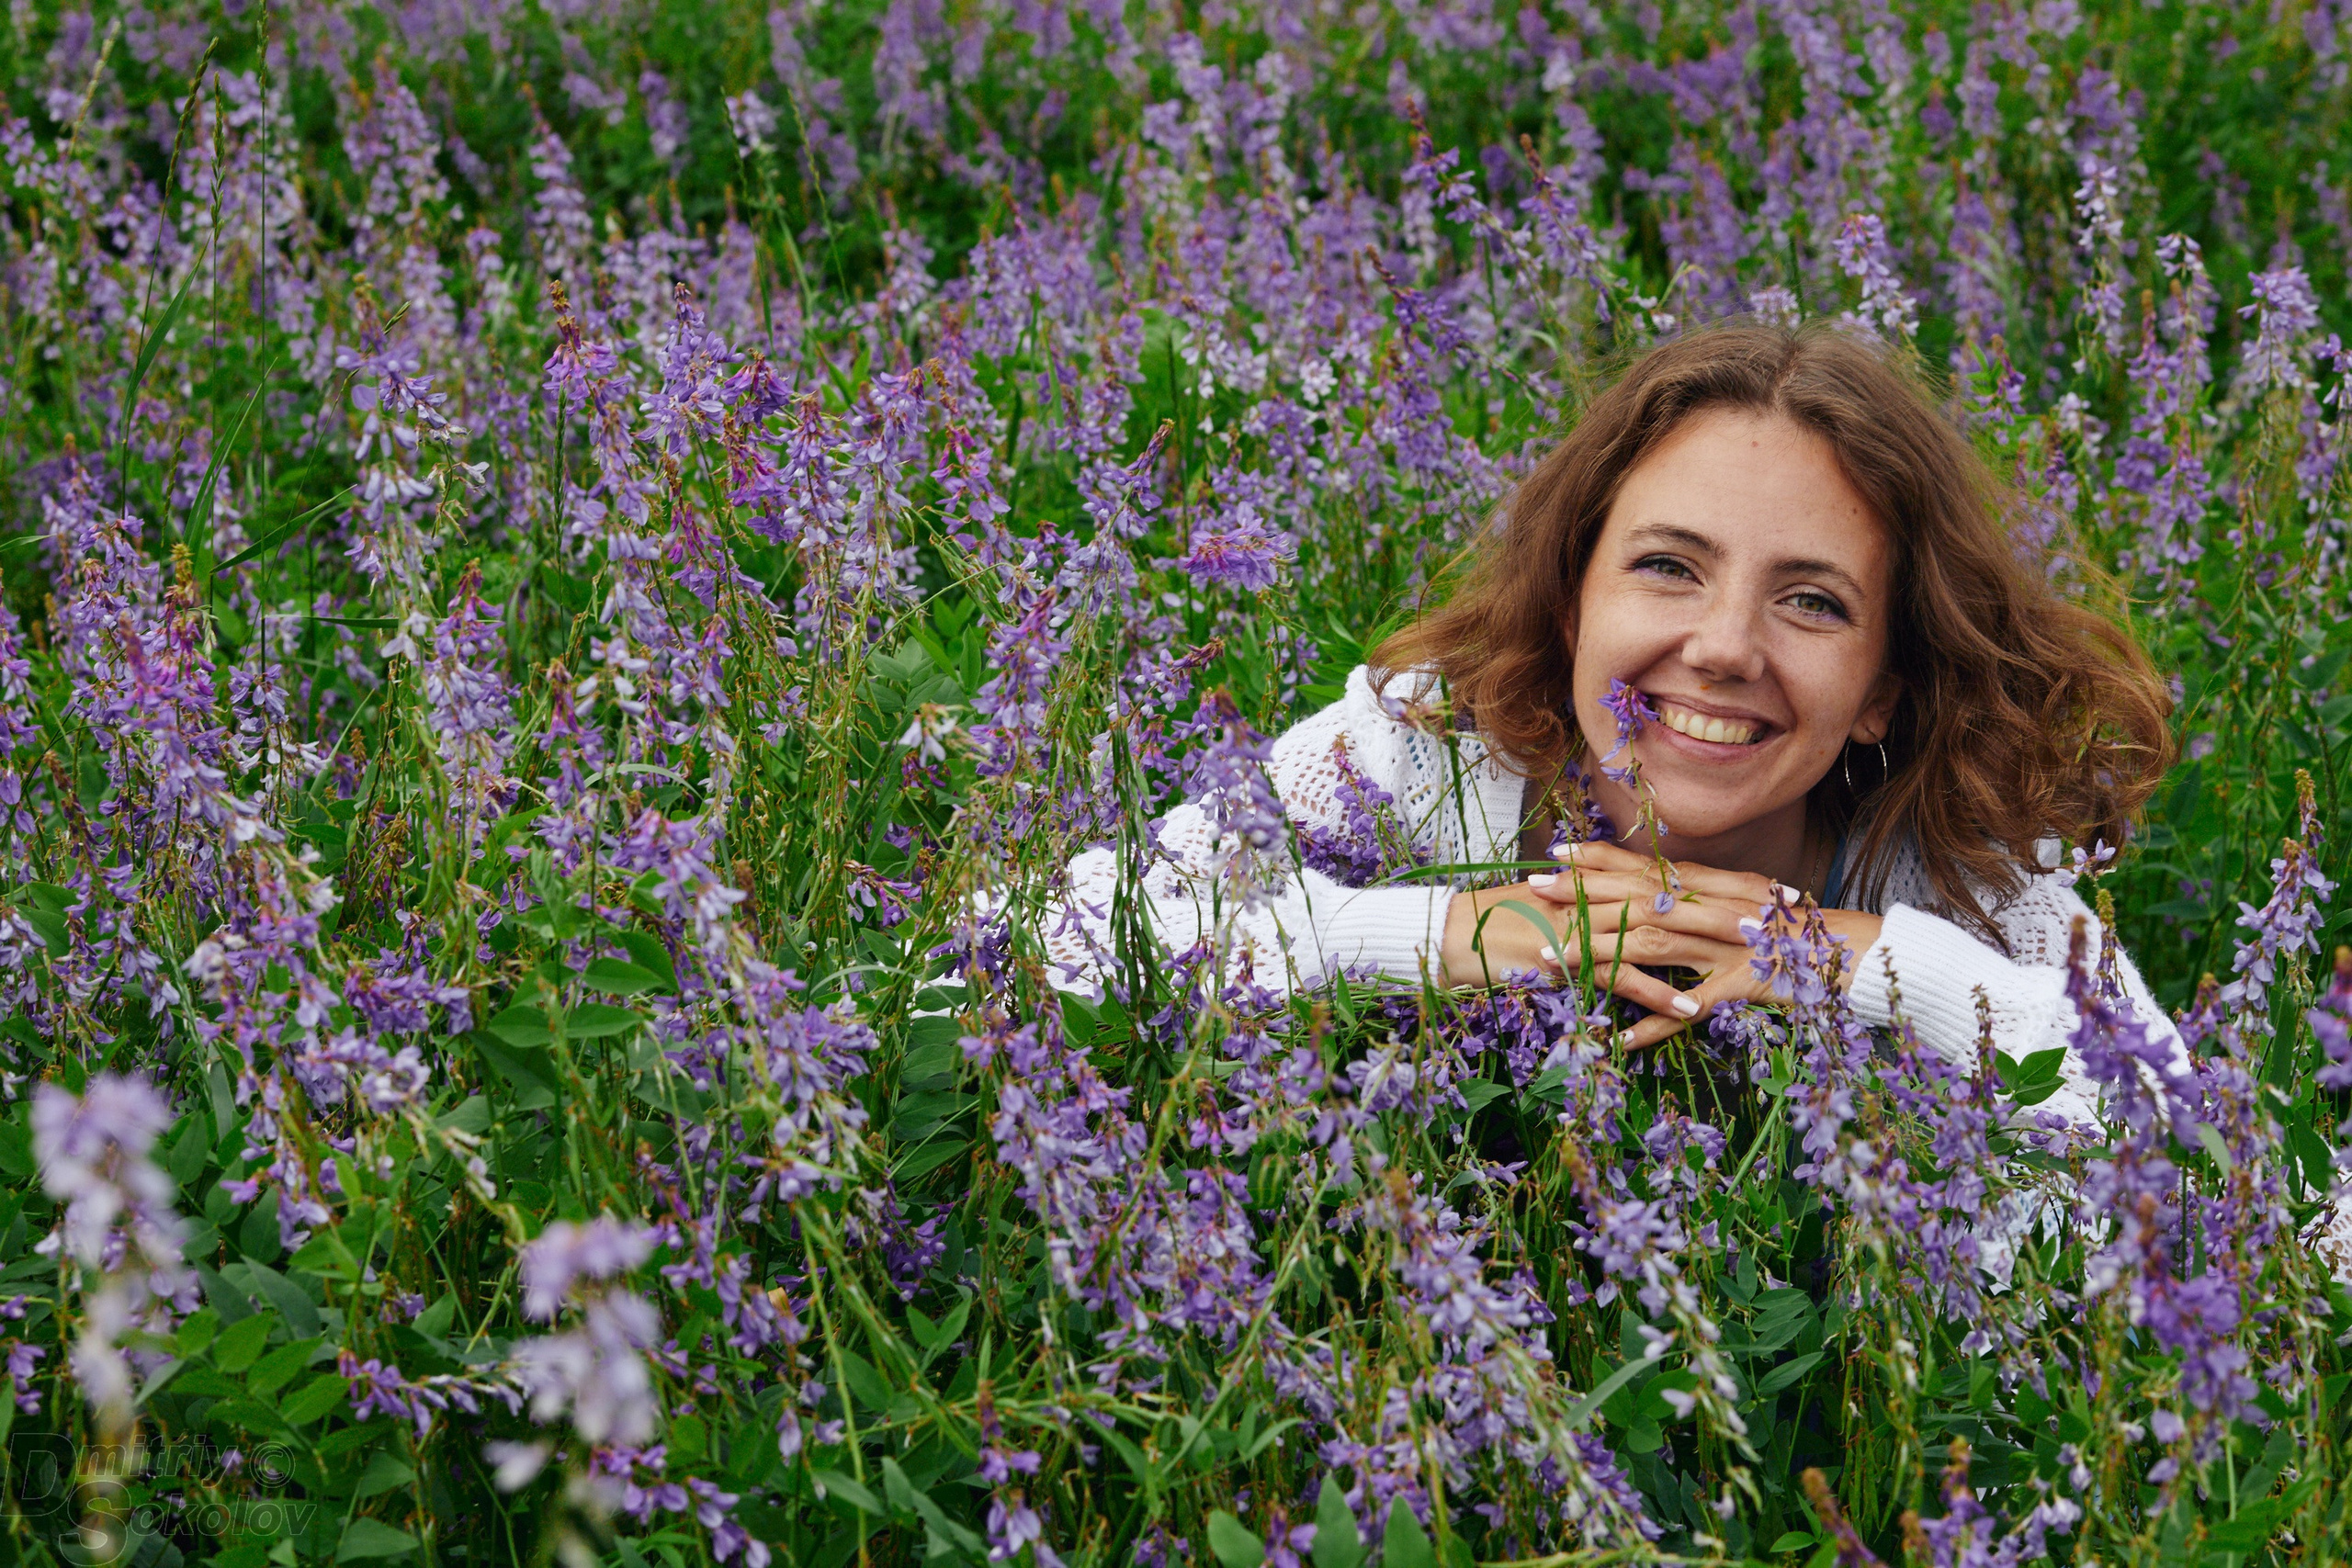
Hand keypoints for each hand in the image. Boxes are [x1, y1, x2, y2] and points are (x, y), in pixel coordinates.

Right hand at [1438, 871, 1751, 1023]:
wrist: (1452, 933)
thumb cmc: (1502, 925)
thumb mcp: (1561, 911)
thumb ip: (1599, 910)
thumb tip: (1633, 915)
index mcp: (1602, 883)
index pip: (1676, 878)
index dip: (1727, 883)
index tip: (1773, 889)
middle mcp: (1600, 898)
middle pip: (1680, 900)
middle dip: (1736, 909)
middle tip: (1785, 919)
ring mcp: (1586, 927)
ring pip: (1660, 935)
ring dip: (1710, 947)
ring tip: (1754, 961)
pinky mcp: (1569, 958)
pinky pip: (1621, 977)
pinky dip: (1656, 993)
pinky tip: (1690, 1009)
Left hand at [1518, 839, 1885, 1047]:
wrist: (1856, 955)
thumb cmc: (1798, 934)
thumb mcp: (1746, 905)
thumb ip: (1703, 900)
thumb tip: (1657, 897)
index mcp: (1716, 886)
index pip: (1647, 866)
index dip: (1598, 858)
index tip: (1553, 853)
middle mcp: (1717, 908)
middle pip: (1638, 898)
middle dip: (1580, 895)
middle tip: (1533, 891)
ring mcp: (1729, 946)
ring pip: (1652, 945)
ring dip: (1597, 953)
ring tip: (1550, 961)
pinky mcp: (1745, 985)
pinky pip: (1693, 1007)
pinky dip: (1656, 1025)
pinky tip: (1620, 1039)